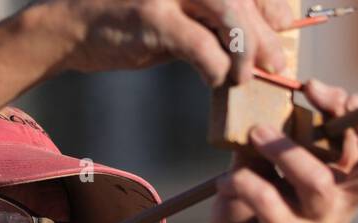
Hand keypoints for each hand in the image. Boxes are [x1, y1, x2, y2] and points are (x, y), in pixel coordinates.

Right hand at [39, 0, 296, 85]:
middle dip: (266, 33)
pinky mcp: (151, 17)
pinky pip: (199, 44)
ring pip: (229, 14)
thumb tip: (255, 38)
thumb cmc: (127, 21)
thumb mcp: (175, 11)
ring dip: (245, 50)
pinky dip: (216, 66)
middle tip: (276, 63)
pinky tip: (217, 80)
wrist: (72, 27)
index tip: (284, 28)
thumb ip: (209, 18)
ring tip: (244, 76)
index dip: (272, 4)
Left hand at [206, 79, 357, 222]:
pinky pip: (271, 205)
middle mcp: (337, 210)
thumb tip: (262, 104)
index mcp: (340, 190)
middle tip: (312, 93)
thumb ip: (266, 146)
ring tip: (255, 132)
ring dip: (287, 149)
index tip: (320, 91)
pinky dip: (246, 183)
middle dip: (352, 120)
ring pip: (319, 183)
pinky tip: (226, 181)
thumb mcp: (258, 176)